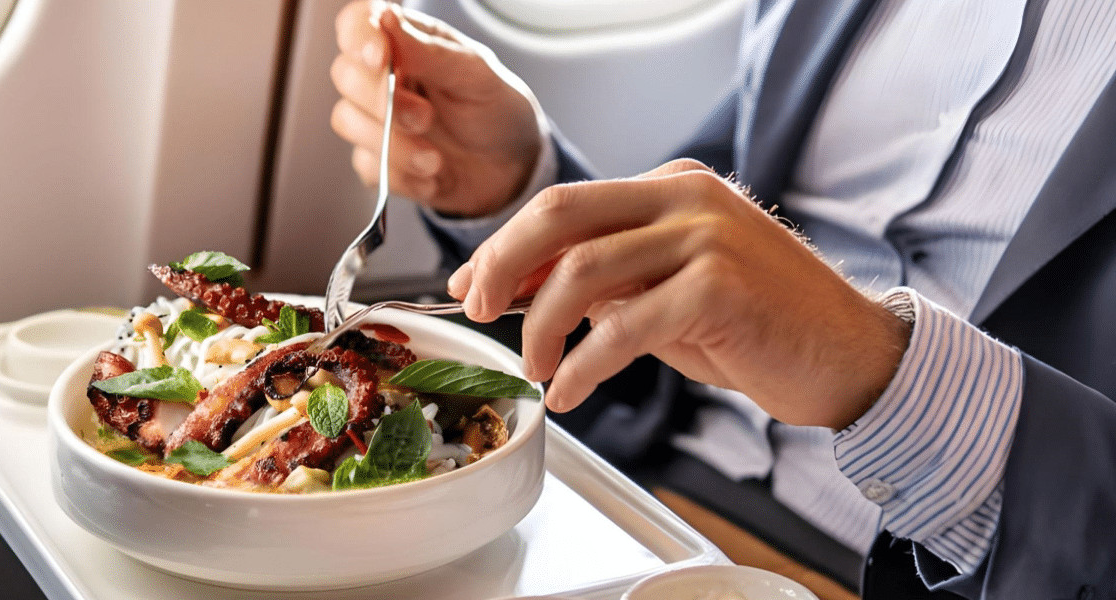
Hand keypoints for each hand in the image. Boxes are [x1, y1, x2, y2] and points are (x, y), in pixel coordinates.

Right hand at [330, 1, 542, 216]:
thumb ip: (431, 52)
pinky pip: (368, 167)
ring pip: (348, 122)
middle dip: (383, 102)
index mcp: (407, 44)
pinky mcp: (380, 160)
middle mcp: (384, 77)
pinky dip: (402, 177)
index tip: (379, 58)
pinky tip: (433, 178)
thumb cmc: (497, 111)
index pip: (359, 24)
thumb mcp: (477, 76)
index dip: (359, 37)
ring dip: (393, 146)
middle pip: (345, 75)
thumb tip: (388, 19)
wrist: (513, 167)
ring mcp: (378, 120)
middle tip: (426, 118)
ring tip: (435, 160)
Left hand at [447, 159, 910, 428]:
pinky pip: (621, 328)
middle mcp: (686, 198)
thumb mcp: (668, 291)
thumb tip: (521, 290)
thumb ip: (606, 281)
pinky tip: (570, 392)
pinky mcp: (718, 288)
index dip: (505, 245)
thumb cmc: (757, 326)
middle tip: (478, 312)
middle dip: (502, 265)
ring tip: (534, 368)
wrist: (850, 355)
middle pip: (558, 215)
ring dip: (539, 327)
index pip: (565, 204)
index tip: (470, 283)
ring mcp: (705, 237)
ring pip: (581, 271)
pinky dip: (582, 366)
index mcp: (671, 187)